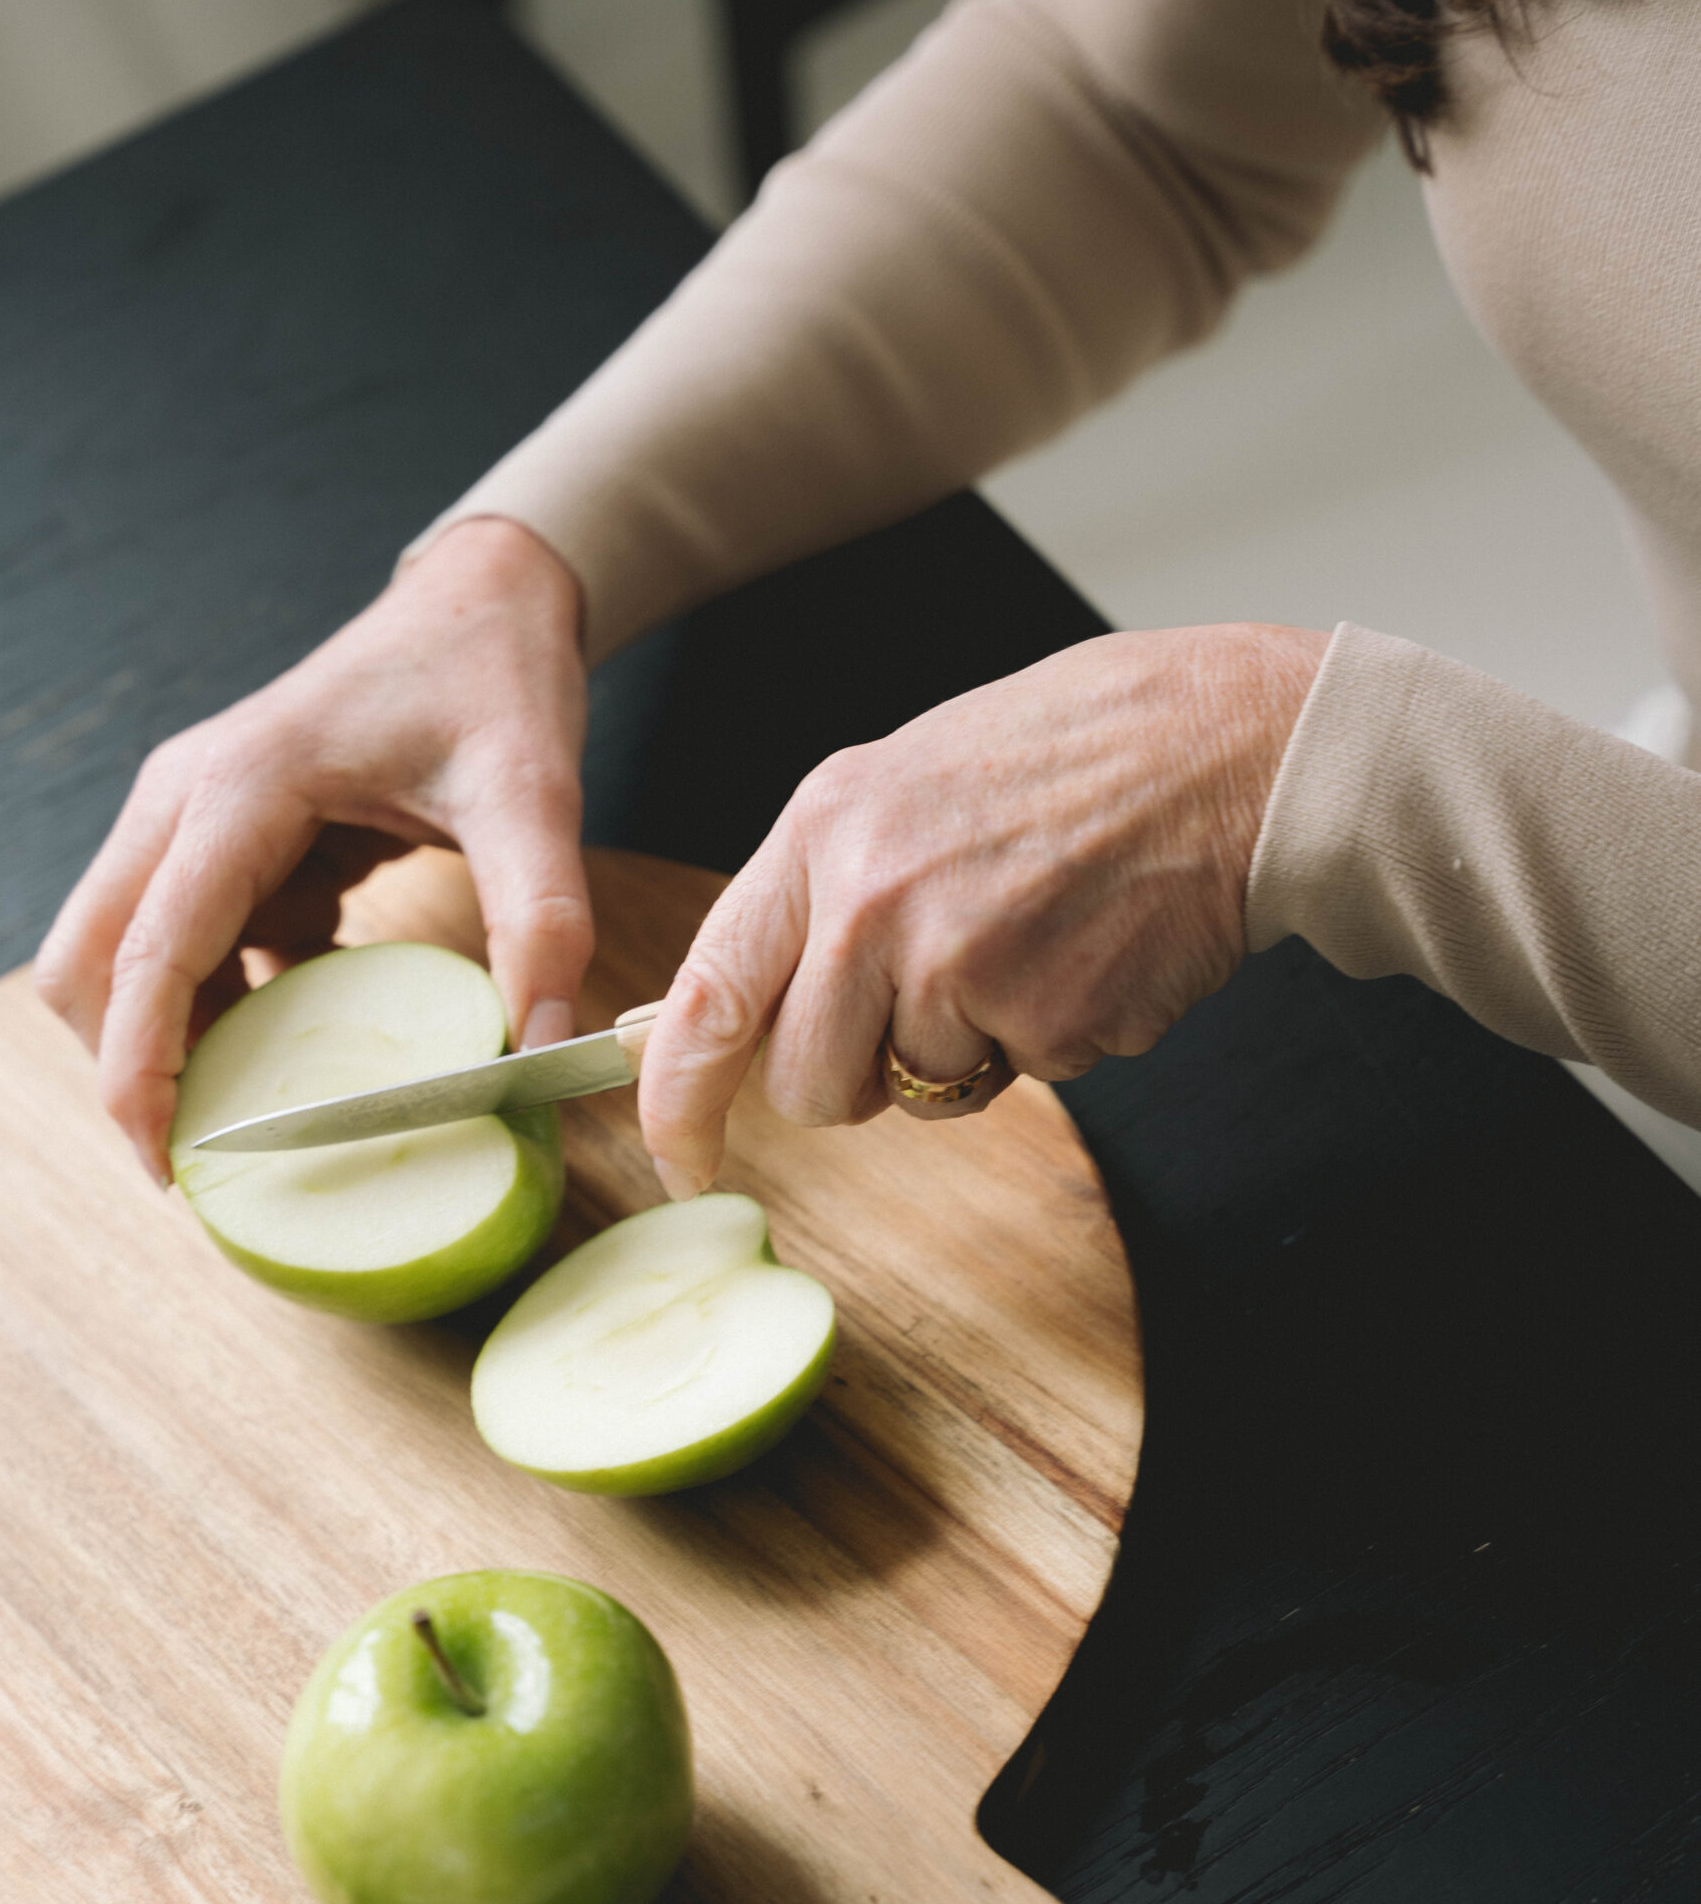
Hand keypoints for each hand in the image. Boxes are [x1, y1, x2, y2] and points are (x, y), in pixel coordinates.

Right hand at [35, 518, 589, 1181]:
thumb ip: (541, 923)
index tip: (168, 1165)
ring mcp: (193, 819)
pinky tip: (299, 1050)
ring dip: (168, 1044)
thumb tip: (544, 1052)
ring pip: (123, 960)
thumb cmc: (496, 681)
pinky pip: (188, 949)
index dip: (139, 1071)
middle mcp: (185, 801)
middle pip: (89, 963)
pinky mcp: (226, 841)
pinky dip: (221, 1010)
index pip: (146, 954)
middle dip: (125, 1069)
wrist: (484, 600)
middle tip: (203, 1165)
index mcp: (238, 790)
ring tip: (250, 1126)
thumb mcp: (534, 798)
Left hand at [638, 622, 1327, 1194]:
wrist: (1228, 748)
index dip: (675, 1099)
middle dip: (860, 1080)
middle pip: (810, 1084)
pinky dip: (1058, 1034)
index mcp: (823, 831)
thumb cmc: (1071, 757)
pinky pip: (1023, 1077)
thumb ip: (820, 895)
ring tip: (1030, 938)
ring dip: (971, 1050)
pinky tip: (1090, 946)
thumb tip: (742, 1014)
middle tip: (932, 1005)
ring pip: (918, 1094)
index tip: (677, 1156)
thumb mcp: (903, 786)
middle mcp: (873, 902)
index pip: (706, 997)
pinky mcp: (1048, 1019)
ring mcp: (959, 964)